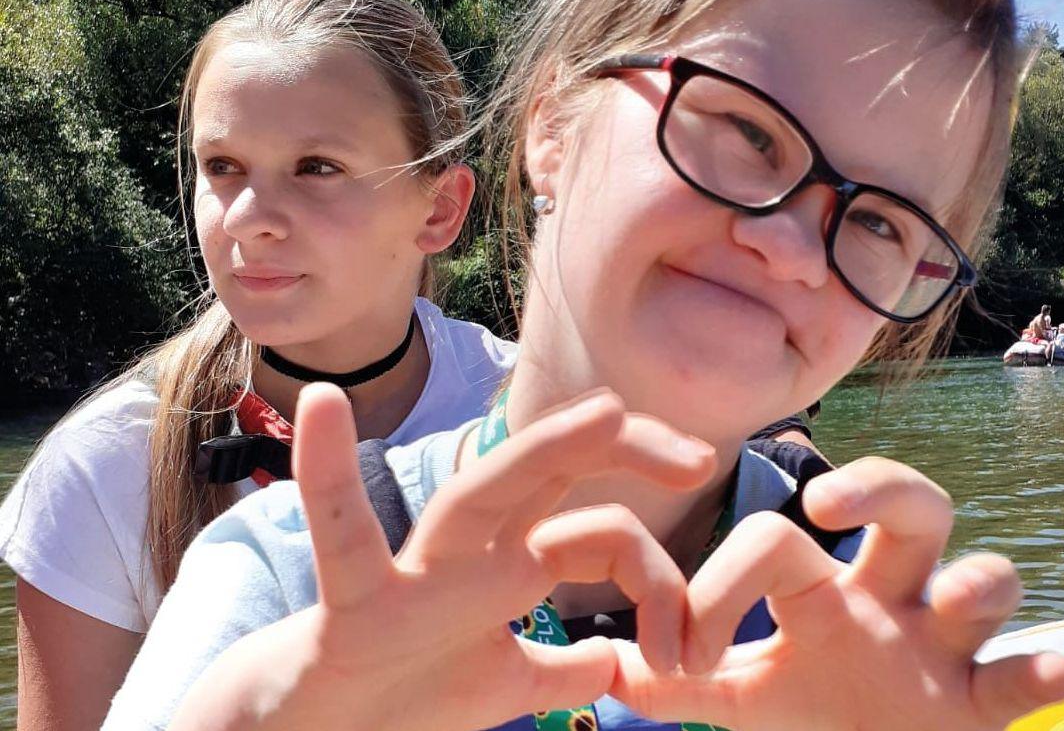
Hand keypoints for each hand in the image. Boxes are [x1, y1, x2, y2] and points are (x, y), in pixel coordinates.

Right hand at [172, 383, 715, 730]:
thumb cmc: (409, 698)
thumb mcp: (506, 687)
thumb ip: (562, 669)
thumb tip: (613, 663)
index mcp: (508, 563)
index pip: (598, 533)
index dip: (654, 573)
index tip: (691, 639)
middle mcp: (473, 549)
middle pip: (554, 476)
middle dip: (627, 454)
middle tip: (703, 457)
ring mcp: (419, 565)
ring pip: (485, 492)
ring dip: (546, 448)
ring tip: (610, 412)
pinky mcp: (358, 596)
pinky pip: (343, 532)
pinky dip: (328, 472)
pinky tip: (322, 403)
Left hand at [612, 456, 1063, 730]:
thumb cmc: (822, 717)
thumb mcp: (747, 699)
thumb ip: (681, 681)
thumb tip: (605, 663)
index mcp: (825, 590)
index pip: (777, 542)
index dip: (720, 587)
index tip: (682, 655)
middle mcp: (892, 599)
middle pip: (910, 504)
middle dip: (880, 485)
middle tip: (827, 502)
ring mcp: (945, 649)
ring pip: (987, 574)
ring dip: (976, 582)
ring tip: (954, 599)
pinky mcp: (984, 708)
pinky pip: (1025, 674)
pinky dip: (1039, 671)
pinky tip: (1044, 671)